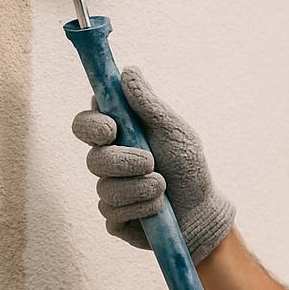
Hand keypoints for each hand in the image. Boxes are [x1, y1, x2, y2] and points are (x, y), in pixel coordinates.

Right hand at [71, 66, 235, 264]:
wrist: (202, 210)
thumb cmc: (188, 165)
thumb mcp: (174, 130)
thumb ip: (148, 104)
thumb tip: (128, 71)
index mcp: (119, 136)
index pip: (86, 124)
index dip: (92, 125)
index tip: (112, 128)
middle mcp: (108, 162)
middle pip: (93, 159)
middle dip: (124, 161)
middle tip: (151, 162)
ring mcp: (109, 190)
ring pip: (105, 188)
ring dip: (140, 187)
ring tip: (162, 186)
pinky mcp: (114, 217)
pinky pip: (112, 212)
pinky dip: (141, 208)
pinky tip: (158, 208)